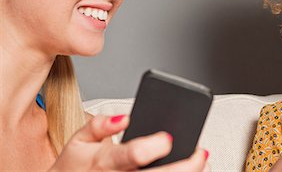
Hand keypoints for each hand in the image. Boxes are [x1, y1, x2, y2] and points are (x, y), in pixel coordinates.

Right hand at [49, 114, 209, 170]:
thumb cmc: (76, 166)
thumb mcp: (79, 140)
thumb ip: (100, 125)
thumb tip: (124, 117)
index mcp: (104, 162)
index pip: (132, 154)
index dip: (153, 146)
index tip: (169, 137)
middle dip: (184, 167)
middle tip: (201, 153)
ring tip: (202, 163)